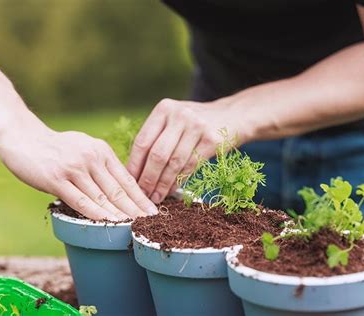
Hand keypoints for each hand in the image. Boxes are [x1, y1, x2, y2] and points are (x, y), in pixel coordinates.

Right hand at [0, 125, 157, 220]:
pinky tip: (108, 223)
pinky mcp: (57, 179)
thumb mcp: (85, 147)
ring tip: (135, 227)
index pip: (126, 178)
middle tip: (152, 223)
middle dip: (137, 209)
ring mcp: (75, 168)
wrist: (22, 136)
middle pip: (119, 189)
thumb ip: (101, 163)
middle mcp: (92, 158)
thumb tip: (118, 183)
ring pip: (102, 196)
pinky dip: (96, 213)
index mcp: (102, 151)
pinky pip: (80, 200)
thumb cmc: (55, 147)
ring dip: (120, 214)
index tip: (154, 211)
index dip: (141, 197)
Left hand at [127, 98, 246, 203]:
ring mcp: (197, 126)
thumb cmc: (196, 123)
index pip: (142, 141)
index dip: (134, 165)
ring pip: (174, 163)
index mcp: (164, 108)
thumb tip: (135, 171)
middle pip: (157, 154)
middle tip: (142, 194)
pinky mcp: (212, 139)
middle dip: (147, 178)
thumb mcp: (174, 120)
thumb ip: (156, 138)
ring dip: (163, 184)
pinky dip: (179, 181)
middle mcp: (180, 115)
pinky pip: (191, 166)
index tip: (128, 182)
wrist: (234, 115)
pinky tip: (172, 190)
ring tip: (156, 197)